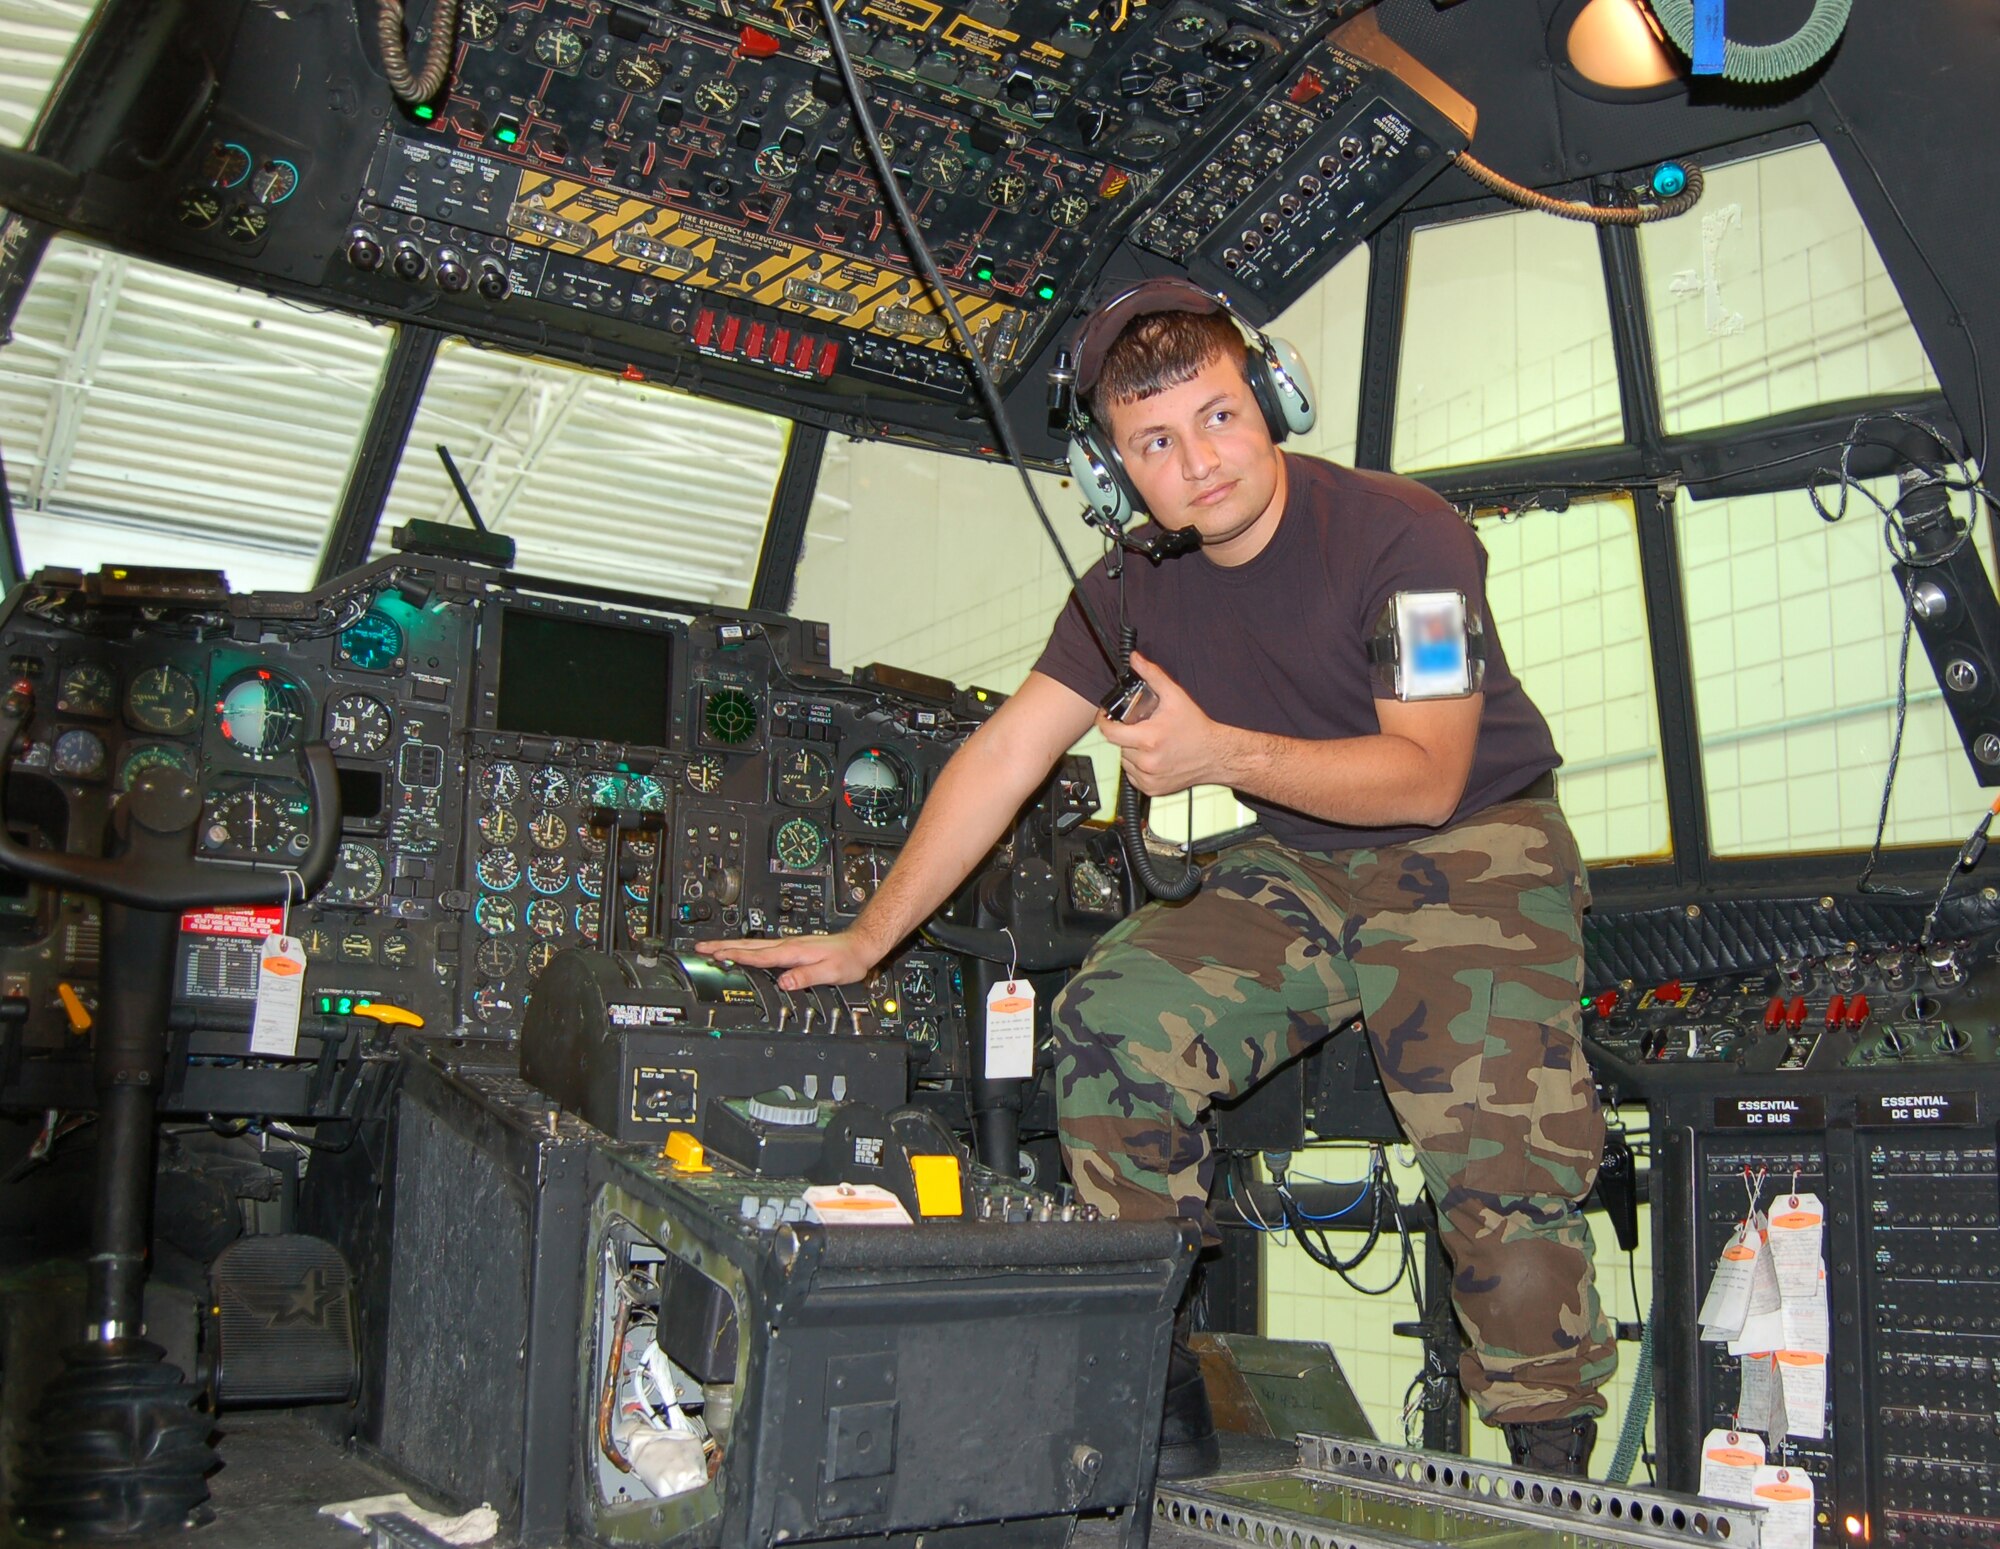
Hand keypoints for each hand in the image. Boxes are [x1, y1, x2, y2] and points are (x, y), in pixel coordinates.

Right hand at [693, 930, 881, 990]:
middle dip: (723, 946)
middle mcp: (787, 945)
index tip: (716, 955)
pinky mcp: (791, 947)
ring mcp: (788, 945)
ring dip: (730, 945)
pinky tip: (739, 951)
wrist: (859, 945)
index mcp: (792, 951)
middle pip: (748, 945)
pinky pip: (761, 947)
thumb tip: (784, 982)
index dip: (736, 956)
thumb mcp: (830, 971)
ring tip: (711, 948)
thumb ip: (806, 976)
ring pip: (753, 944)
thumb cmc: (848, 959)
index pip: (758, 955)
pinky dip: (744, 948)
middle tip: (700, 947)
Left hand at [1096, 650, 1227, 796]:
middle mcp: (1146, 761)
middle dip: (1125, 735)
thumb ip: (1153, 675)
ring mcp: (1149, 777)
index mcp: (1148, 739)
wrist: (1215, 755)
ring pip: (1124, 761)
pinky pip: (1133, 776)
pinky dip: (1138, 767)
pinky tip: (1154, 757)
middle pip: (1118, 745)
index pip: (1109, 732)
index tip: (1106, 716)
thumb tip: (1135, 660)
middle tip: (1141, 728)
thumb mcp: (1175, 696)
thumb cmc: (1196, 728)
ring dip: (1131, 751)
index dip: (1104, 721)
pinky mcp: (1152, 789)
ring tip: (1149, 743)